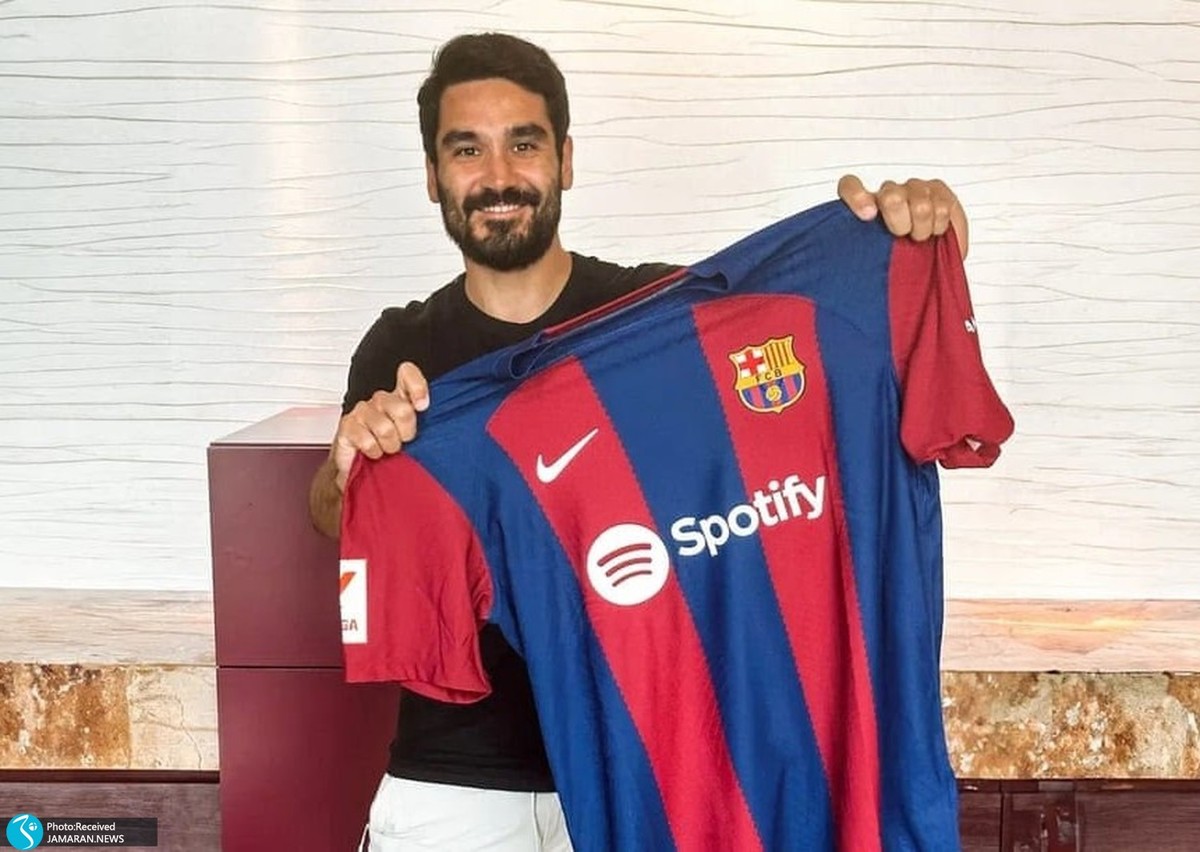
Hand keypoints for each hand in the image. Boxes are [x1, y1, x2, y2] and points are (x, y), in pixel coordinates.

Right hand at [331, 361, 428, 490]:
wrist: (365, 470)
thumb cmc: (394, 452)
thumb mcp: (417, 437)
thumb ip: (429, 424)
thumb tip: (449, 424)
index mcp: (400, 397)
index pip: (407, 373)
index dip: (417, 387)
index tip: (423, 406)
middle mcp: (381, 400)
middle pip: (402, 409)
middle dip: (406, 432)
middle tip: (403, 442)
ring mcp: (362, 411)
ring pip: (385, 428)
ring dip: (389, 446)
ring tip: (387, 449)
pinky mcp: (347, 426)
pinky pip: (367, 441)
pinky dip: (374, 453)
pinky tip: (372, 453)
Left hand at [837, 175, 968, 258]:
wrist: (925, 258)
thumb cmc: (891, 259)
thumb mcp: (869, 262)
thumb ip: (858, 258)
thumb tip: (846, 275)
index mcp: (863, 206)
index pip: (850, 187)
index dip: (858, 197)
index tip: (868, 216)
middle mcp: (888, 192)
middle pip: (892, 196)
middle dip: (901, 223)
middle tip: (903, 236)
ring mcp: (913, 188)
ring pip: (922, 203)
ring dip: (924, 227)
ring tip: (922, 238)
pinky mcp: (939, 190)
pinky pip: (947, 205)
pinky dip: (944, 225)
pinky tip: (939, 233)